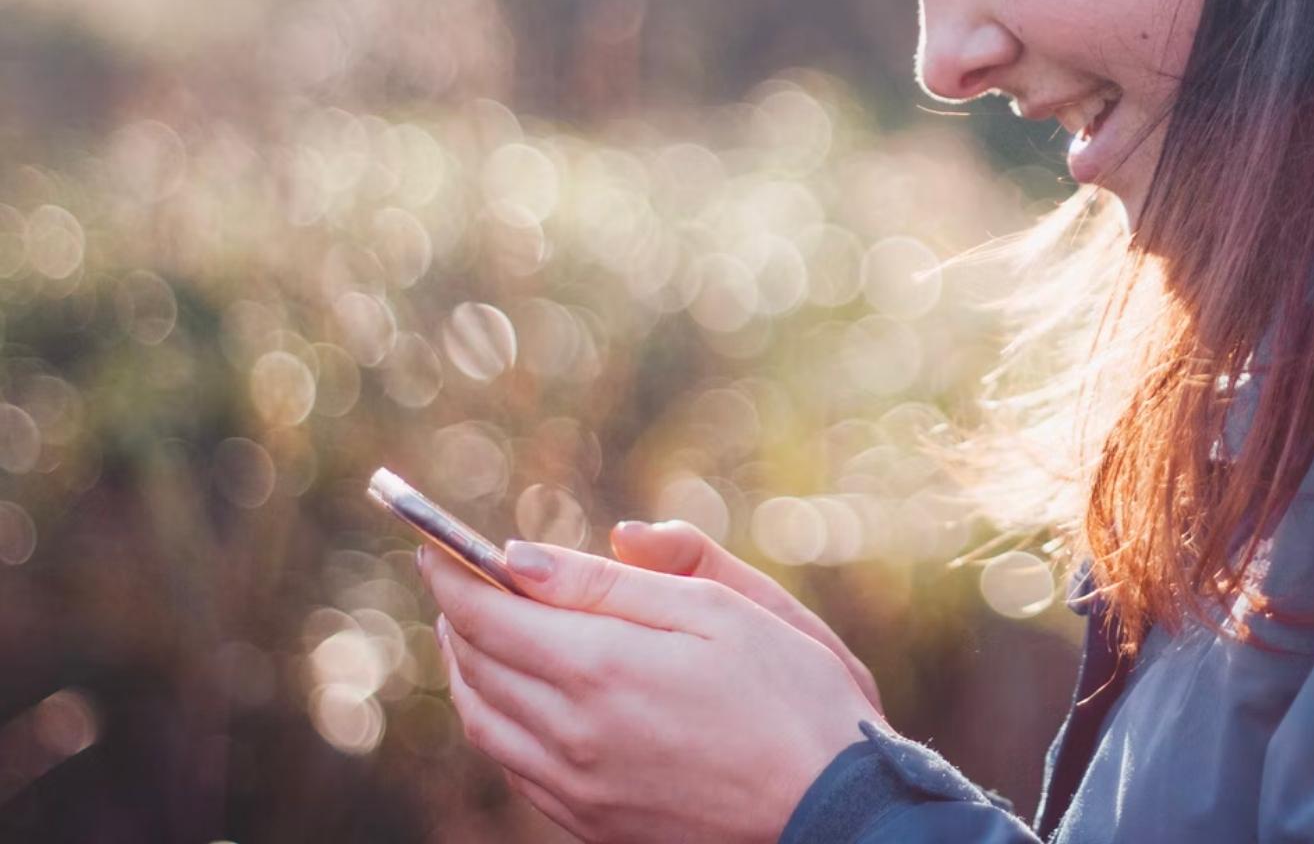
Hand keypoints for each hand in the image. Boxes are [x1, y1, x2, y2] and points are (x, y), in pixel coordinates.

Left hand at [420, 540, 881, 842]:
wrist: (832, 807)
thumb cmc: (794, 695)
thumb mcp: (721, 610)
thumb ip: (620, 580)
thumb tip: (524, 556)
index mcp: (602, 667)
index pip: (487, 613)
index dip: (452, 574)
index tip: (434, 544)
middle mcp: (572, 733)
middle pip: (475, 666)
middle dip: (457, 615)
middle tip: (456, 580)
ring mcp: (577, 787)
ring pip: (484, 722)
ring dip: (467, 671)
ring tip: (475, 634)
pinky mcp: (592, 824)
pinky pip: (514, 768)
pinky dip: (496, 723)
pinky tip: (516, 702)